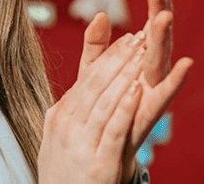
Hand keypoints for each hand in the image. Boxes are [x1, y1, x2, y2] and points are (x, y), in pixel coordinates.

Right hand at [38, 29, 145, 182]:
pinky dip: (125, 108)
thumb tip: (89, 66)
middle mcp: (68, 127)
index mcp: (61, 115)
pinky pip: (113, 130)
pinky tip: (137, 90)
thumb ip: (82, 93)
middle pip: (96, 84)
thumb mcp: (67, 125)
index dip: (111, 56)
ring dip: (125, 76)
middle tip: (140, 37)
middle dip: (120, 58)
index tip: (130, 38)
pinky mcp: (99, 164)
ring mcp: (82, 145)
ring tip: (142, 56)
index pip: (87, 77)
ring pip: (105, 102)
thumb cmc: (69, 164)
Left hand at [78, 0, 192, 181]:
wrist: (100, 155)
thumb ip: (97, 47)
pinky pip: (164, 96)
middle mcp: (150, 76)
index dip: (156, 6)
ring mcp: (151, 94)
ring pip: (160, 61)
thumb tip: (99, 14)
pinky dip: (175, 80)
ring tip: (165, 16)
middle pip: (158, 39)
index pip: (150, 29)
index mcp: (139, 64)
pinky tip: (186, 63)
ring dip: (164, 38)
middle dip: (162, 13)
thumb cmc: (102, 112)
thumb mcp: (94, 76)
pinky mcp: (148, 114)